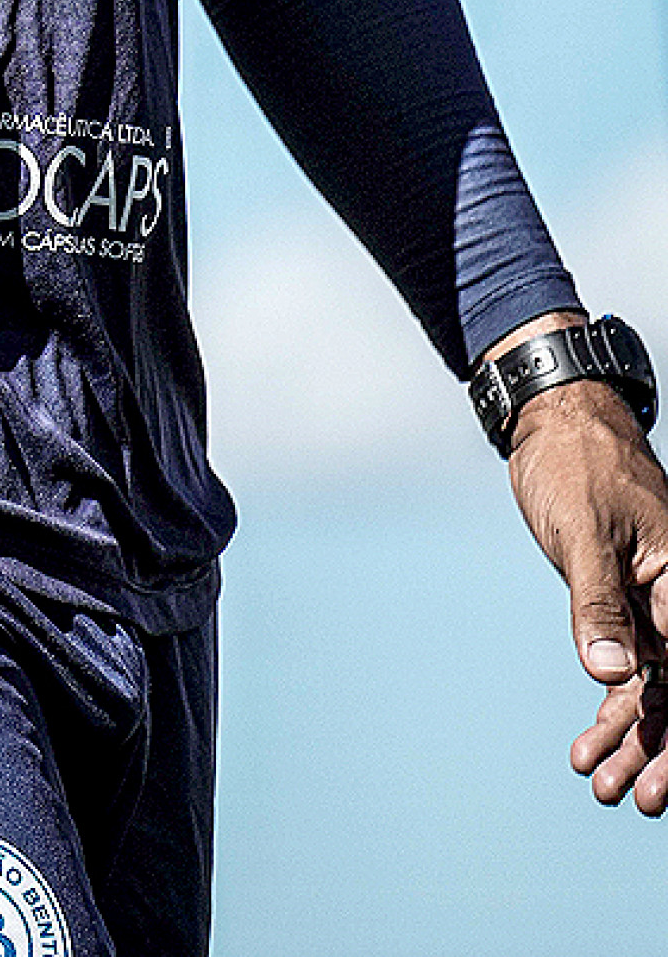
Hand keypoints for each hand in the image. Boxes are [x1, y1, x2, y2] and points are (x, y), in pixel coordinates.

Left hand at [505, 375, 667, 815]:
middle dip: (658, 747)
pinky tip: (586, 744)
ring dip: (630, 736)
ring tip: (597, 783)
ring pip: (653, 685)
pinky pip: (626, 665)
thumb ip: (598, 602)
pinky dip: (609, 704)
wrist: (559, 421)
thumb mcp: (583, 531)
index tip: (660, 780)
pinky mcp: (625, 603)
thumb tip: (610, 672)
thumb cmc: (577, 464)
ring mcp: (654, 604)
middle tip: (628, 797)